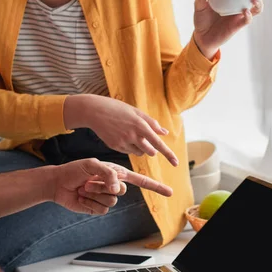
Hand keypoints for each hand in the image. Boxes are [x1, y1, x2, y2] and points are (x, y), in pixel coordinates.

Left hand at [52, 158, 172, 214]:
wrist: (58, 183)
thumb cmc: (74, 170)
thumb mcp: (92, 165)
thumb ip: (108, 174)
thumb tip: (118, 189)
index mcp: (116, 173)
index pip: (140, 181)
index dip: (155, 187)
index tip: (170, 192)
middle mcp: (114, 186)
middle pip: (123, 191)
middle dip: (104, 186)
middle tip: (89, 181)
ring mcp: (106, 198)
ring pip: (112, 202)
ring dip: (94, 194)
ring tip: (83, 187)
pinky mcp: (97, 208)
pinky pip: (101, 210)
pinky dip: (90, 203)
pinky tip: (81, 197)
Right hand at [64, 94, 178, 165]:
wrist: (95, 111)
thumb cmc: (118, 108)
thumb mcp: (136, 112)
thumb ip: (151, 123)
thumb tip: (165, 133)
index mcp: (141, 125)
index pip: (159, 143)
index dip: (168, 154)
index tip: (176, 163)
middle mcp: (133, 135)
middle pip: (151, 151)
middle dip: (152, 149)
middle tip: (145, 140)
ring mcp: (123, 142)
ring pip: (139, 153)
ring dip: (140, 148)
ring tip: (131, 135)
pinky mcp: (115, 146)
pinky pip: (128, 152)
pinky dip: (129, 147)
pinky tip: (121, 136)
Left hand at [193, 0, 269, 59]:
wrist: (202, 37)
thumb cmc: (202, 20)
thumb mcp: (199, 8)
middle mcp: (239, 5)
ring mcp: (239, 15)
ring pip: (256, 8)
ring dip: (258, 2)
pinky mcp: (238, 25)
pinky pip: (247, 20)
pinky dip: (248, 15)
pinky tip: (245, 11)